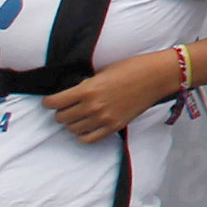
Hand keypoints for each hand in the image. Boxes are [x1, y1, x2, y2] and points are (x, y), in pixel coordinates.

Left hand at [44, 50, 180, 143]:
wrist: (158, 76)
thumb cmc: (133, 67)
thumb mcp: (104, 71)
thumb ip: (87, 84)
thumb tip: (74, 93)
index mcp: (88, 89)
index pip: (54, 102)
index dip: (48, 102)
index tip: (50, 101)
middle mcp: (92, 106)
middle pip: (61, 117)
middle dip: (61, 112)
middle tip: (67, 107)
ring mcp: (103, 118)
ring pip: (72, 129)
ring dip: (71, 123)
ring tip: (78, 115)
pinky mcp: (114, 126)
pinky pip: (88, 139)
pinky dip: (82, 135)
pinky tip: (85, 127)